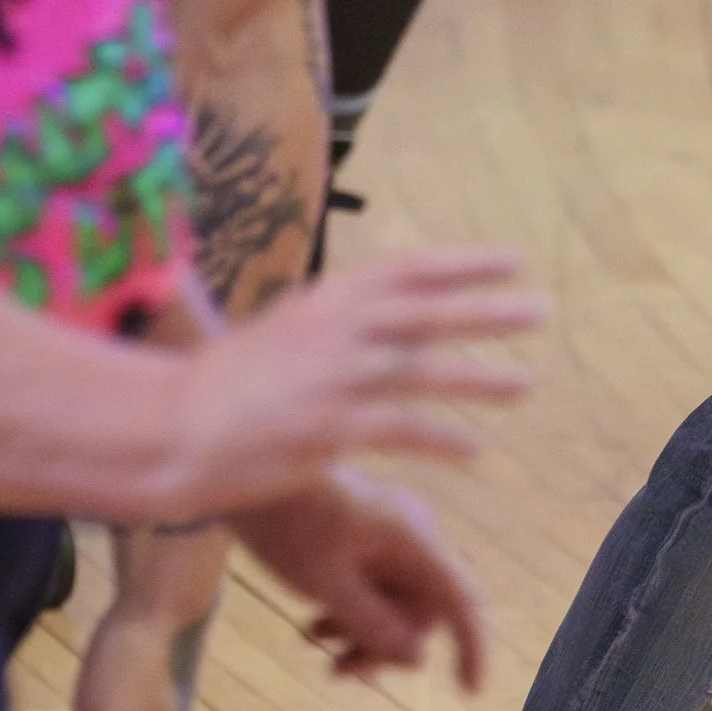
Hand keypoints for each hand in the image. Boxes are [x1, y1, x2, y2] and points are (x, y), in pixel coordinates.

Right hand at [149, 247, 543, 520]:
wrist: (171, 426)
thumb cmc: (225, 383)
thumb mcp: (285, 330)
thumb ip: (337, 322)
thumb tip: (387, 314)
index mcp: (325, 298)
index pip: (409, 266)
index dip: (464, 260)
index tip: (512, 259)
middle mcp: (336, 329)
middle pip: (429, 311)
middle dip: (489, 309)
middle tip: (540, 310)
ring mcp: (334, 378)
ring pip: (426, 371)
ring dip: (482, 378)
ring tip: (527, 384)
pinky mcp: (329, 429)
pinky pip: (403, 430)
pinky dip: (442, 439)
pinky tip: (473, 451)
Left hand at [238, 468, 488, 686]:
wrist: (244, 467)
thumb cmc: (285, 523)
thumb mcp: (324, 584)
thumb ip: (372, 624)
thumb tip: (415, 660)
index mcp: (412, 539)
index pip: (461, 599)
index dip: (473, 646)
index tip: (470, 692)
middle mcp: (412, 533)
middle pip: (421, 609)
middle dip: (386, 645)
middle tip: (338, 670)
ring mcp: (391, 532)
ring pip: (396, 600)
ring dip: (364, 631)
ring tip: (316, 644)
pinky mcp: (367, 534)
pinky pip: (377, 584)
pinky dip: (352, 609)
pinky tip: (313, 624)